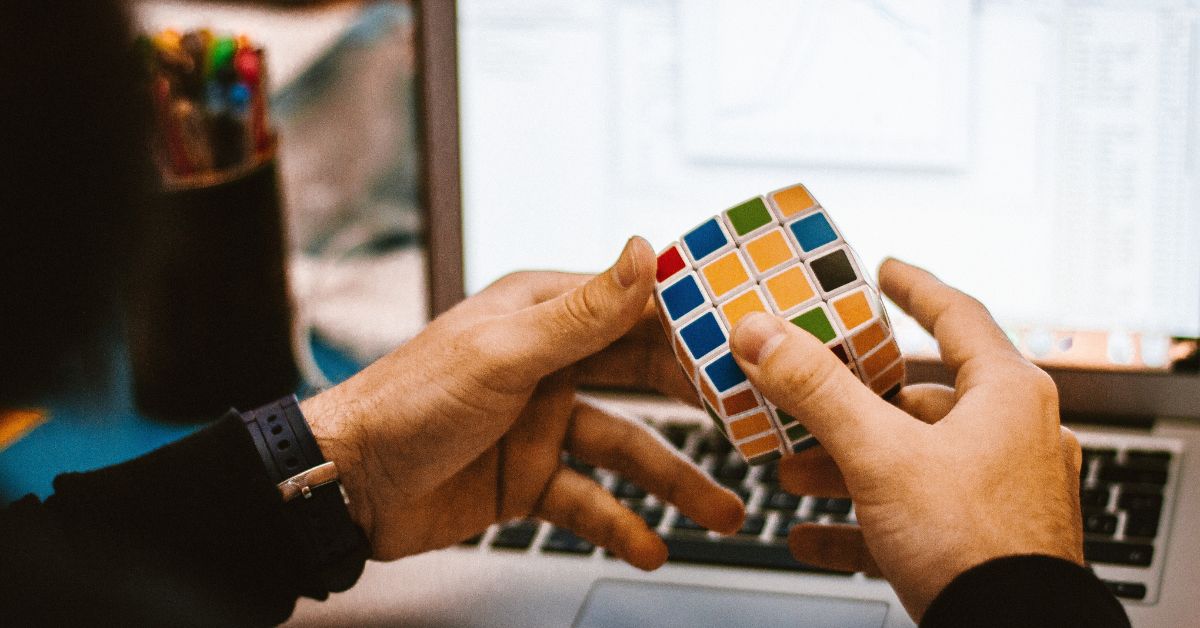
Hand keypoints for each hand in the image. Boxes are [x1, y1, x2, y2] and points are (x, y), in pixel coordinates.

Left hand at [301, 237, 743, 569]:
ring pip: (626, 449)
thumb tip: (644, 251)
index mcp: (543, 314)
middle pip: (643, 380)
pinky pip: (588, 501)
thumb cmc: (408, 401)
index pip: (637, 310)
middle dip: (698, 406)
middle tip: (754, 426)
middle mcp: (549, 364)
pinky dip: (619, 524)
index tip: (752, 341)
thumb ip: (582, 313)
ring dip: (674, 482)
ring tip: (722, 511)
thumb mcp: (504, 354)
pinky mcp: (528, 478)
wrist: (345, 486)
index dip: (695, 325)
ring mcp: (542, 424)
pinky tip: (650, 547)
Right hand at [728, 259, 1082, 619]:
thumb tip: (762, 333)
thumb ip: (816, 391)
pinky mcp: (983, 543)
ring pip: (909, 461)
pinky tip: (812, 536)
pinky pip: (912, 518)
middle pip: (917, 399)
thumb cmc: (975, 548)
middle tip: (803, 397)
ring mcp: (1001, 493)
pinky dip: (861, 522)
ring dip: (845, 465)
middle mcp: (1013, 437)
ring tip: (792, 474)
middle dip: (848, 405)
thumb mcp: (881, 455)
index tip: (885, 271)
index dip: (915, 288)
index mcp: (1007, 395)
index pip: (958, 316)